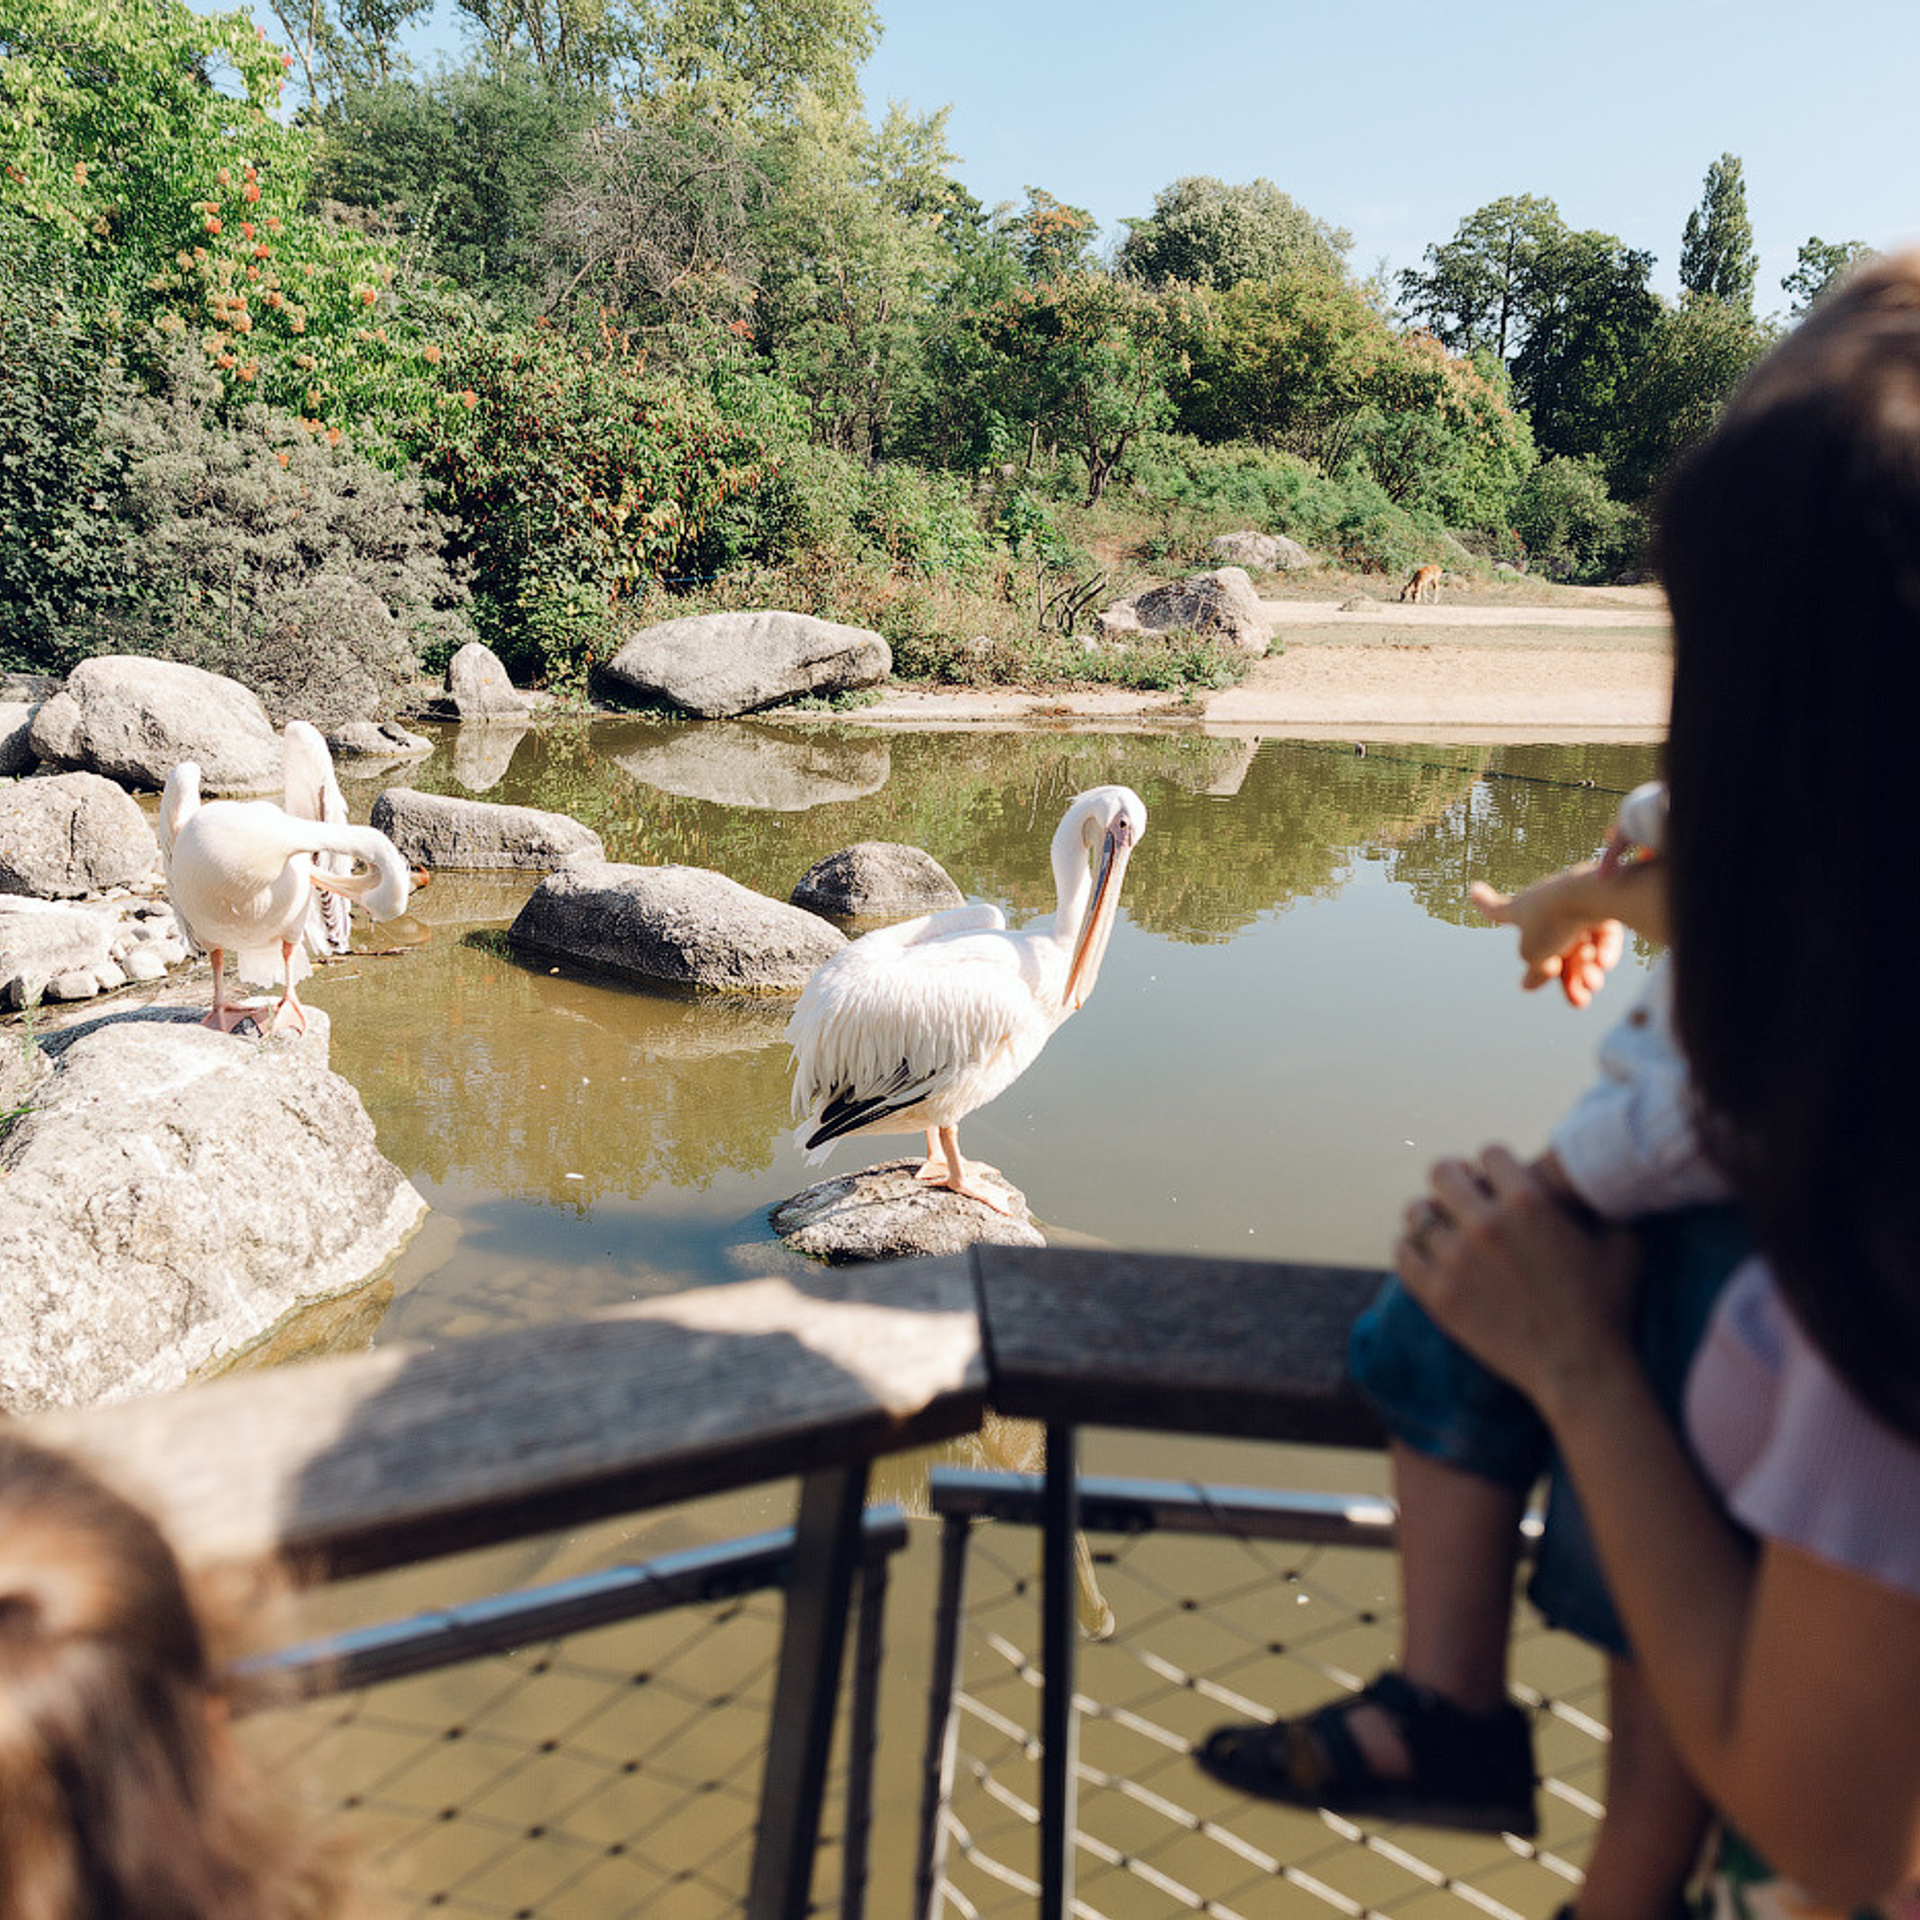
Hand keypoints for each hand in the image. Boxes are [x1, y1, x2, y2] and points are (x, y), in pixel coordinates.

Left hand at [1395, 1147, 1641, 1412]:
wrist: (1579, 1369)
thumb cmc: (1607, 1307)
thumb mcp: (1623, 1244)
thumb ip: (1605, 1205)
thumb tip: (1600, 1182)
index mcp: (1528, 1202)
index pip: (1489, 1153)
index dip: (1495, 1164)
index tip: (1496, 1178)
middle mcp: (1485, 1224)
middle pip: (1443, 1172)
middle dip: (1454, 1177)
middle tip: (1461, 1192)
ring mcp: (1455, 1259)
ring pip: (1417, 1211)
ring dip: (1428, 1212)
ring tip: (1439, 1222)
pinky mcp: (1436, 1294)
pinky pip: (1402, 1252)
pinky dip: (1409, 1247)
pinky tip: (1422, 1251)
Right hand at [1472, 866, 1623, 1006]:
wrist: (1591, 895)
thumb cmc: (1552, 921)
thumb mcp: (1533, 955)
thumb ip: (1533, 972)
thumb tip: (1530, 984)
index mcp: (1520, 909)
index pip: (1497, 910)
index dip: (1484, 903)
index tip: (1475, 888)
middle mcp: (1546, 905)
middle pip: (1553, 949)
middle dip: (1567, 979)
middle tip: (1579, 1003)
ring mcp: (1576, 904)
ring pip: (1580, 946)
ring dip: (1587, 971)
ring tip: (1594, 985)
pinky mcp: (1605, 905)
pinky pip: (1602, 936)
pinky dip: (1603, 952)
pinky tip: (1604, 963)